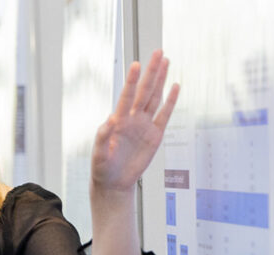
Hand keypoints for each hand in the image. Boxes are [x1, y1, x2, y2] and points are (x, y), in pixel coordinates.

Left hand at [92, 49, 180, 192]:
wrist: (114, 182)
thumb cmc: (103, 168)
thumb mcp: (98, 155)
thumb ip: (102, 138)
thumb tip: (109, 121)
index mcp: (118, 121)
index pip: (127, 96)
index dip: (132, 81)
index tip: (136, 64)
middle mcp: (132, 118)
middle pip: (144, 91)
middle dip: (151, 72)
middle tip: (157, 52)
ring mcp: (144, 125)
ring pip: (155, 98)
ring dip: (160, 80)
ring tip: (165, 62)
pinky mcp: (155, 135)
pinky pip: (164, 115)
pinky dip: (170, 101)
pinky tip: (175, 87)